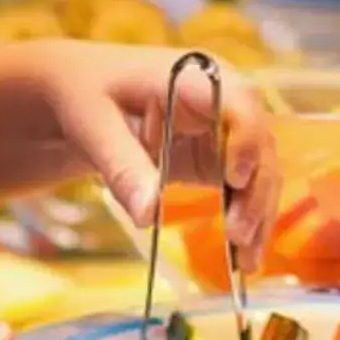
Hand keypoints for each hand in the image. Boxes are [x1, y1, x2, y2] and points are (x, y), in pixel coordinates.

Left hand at [24, 41, 278, 263]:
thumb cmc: (86, 93)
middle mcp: (222, 100)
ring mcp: (224, 132)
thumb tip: (148, 216)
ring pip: (259, 173)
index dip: (246, 138)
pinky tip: (243, 259)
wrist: (80, 93)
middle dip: (256, 191)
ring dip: (258, 216)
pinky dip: (245, 222)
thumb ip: (123, 166)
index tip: (233, 178)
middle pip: (258, 144)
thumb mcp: (94, 124)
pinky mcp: (218, 160)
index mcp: (194, 76)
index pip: (239, 101)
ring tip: (247, 263)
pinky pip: (243, 191)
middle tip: (238, 236)